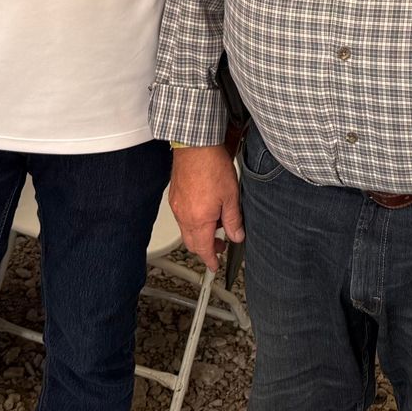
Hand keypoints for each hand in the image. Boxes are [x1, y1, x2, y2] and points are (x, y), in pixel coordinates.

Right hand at [169, 144, 242, 271]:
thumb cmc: (212, 165)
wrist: (195, 145)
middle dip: (206, 248)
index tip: (214, 266)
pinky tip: (205, 210)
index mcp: (198, 220)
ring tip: (217, 224)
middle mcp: (184, 215)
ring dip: (200, 233)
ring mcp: (177, 205)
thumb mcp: (231, 196)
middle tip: (220, 245)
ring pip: (186, 230)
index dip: (210, 260)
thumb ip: (234, 220)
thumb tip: (237, 236)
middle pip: (192, 243)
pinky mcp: (175, 195)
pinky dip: (193, 221)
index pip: (203, 249)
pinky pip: (182, 216)